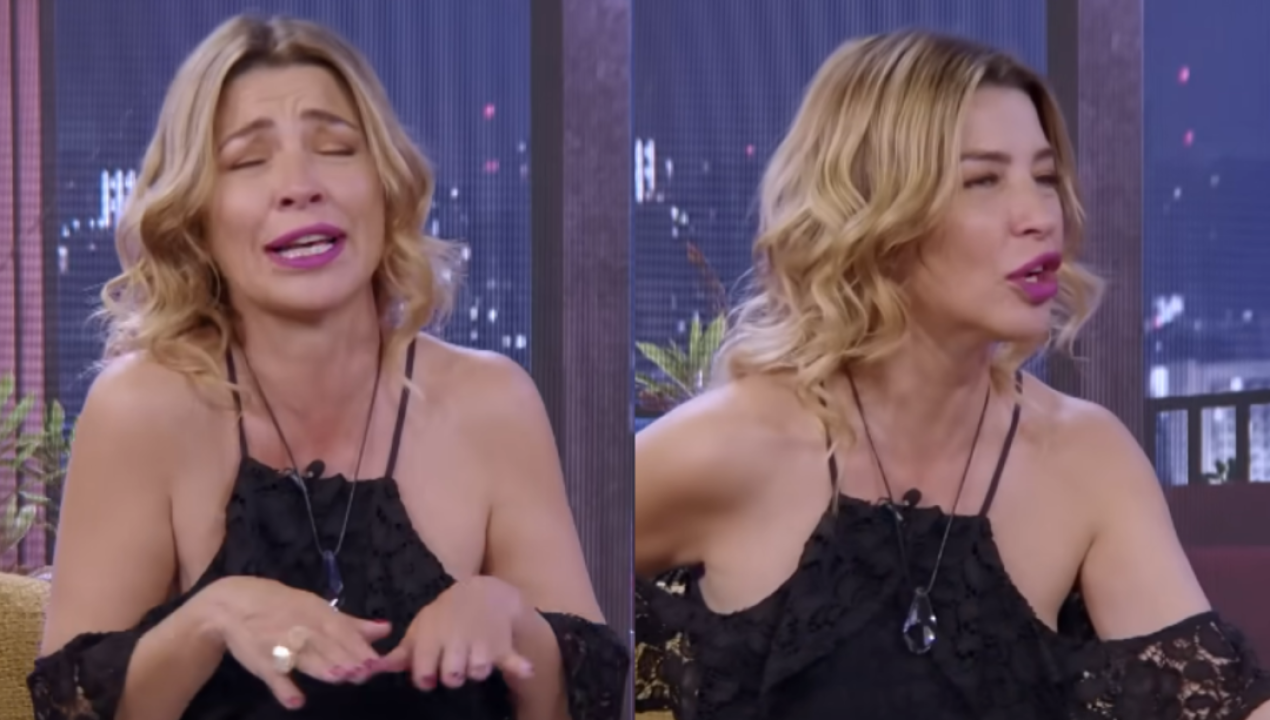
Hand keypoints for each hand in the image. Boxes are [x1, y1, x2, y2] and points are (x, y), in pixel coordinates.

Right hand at [195, 575, 392, 708]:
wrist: (232, 604)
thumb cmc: (282, 608)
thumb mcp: (316, 609)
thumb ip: (351, 624)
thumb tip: (386, 629)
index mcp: (316, 613)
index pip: (341, 630)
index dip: (358, 646)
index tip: (376, 661)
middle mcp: (300, 626)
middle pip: (325, 643)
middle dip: (345, 657)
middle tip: (363, 672)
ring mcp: (279, 644)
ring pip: (303, 656)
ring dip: (320, 665)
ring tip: (338, 677)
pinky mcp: (260, 661)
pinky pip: (272, 675)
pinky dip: (282, 687)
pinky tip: (295, 700)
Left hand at [381, 575, 534, 689]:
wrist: (482, 592)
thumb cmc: (445, 616)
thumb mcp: (421, 628)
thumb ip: (401, 652)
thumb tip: (374, 668)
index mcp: (433, 636)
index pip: (425, 673)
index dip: (426, 677)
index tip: (430, 671)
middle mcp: (456, 639)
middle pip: (452, 677)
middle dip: (452, 675)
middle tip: (455, 661)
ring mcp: (480, 642)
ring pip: (477, 673)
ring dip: (477, 670)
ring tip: (475, 655)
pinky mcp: (502, 644)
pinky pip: (512, 658)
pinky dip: (518, 664)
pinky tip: (524, 670)